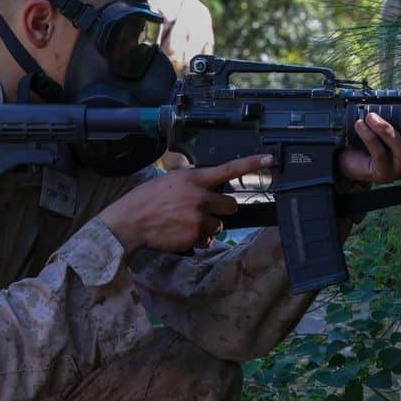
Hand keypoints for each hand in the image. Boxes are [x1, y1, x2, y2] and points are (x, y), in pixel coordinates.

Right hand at [99, 154, 273, 255]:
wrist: (131, 222)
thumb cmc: (147, 199)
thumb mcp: (170, 180)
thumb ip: (192, 181)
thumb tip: (206, 184)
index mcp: (195, 180)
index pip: (229, 169)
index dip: (252, 163)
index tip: (269, 159)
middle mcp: (201, 198)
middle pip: (231, 205)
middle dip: (222, 208)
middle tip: (203, 209)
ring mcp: (199, 219)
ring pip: (219, 225)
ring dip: (207, 226)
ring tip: (185, 222)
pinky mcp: (195, 238)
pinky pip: (207, 240)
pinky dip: (198, 239)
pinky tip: (181, 232)